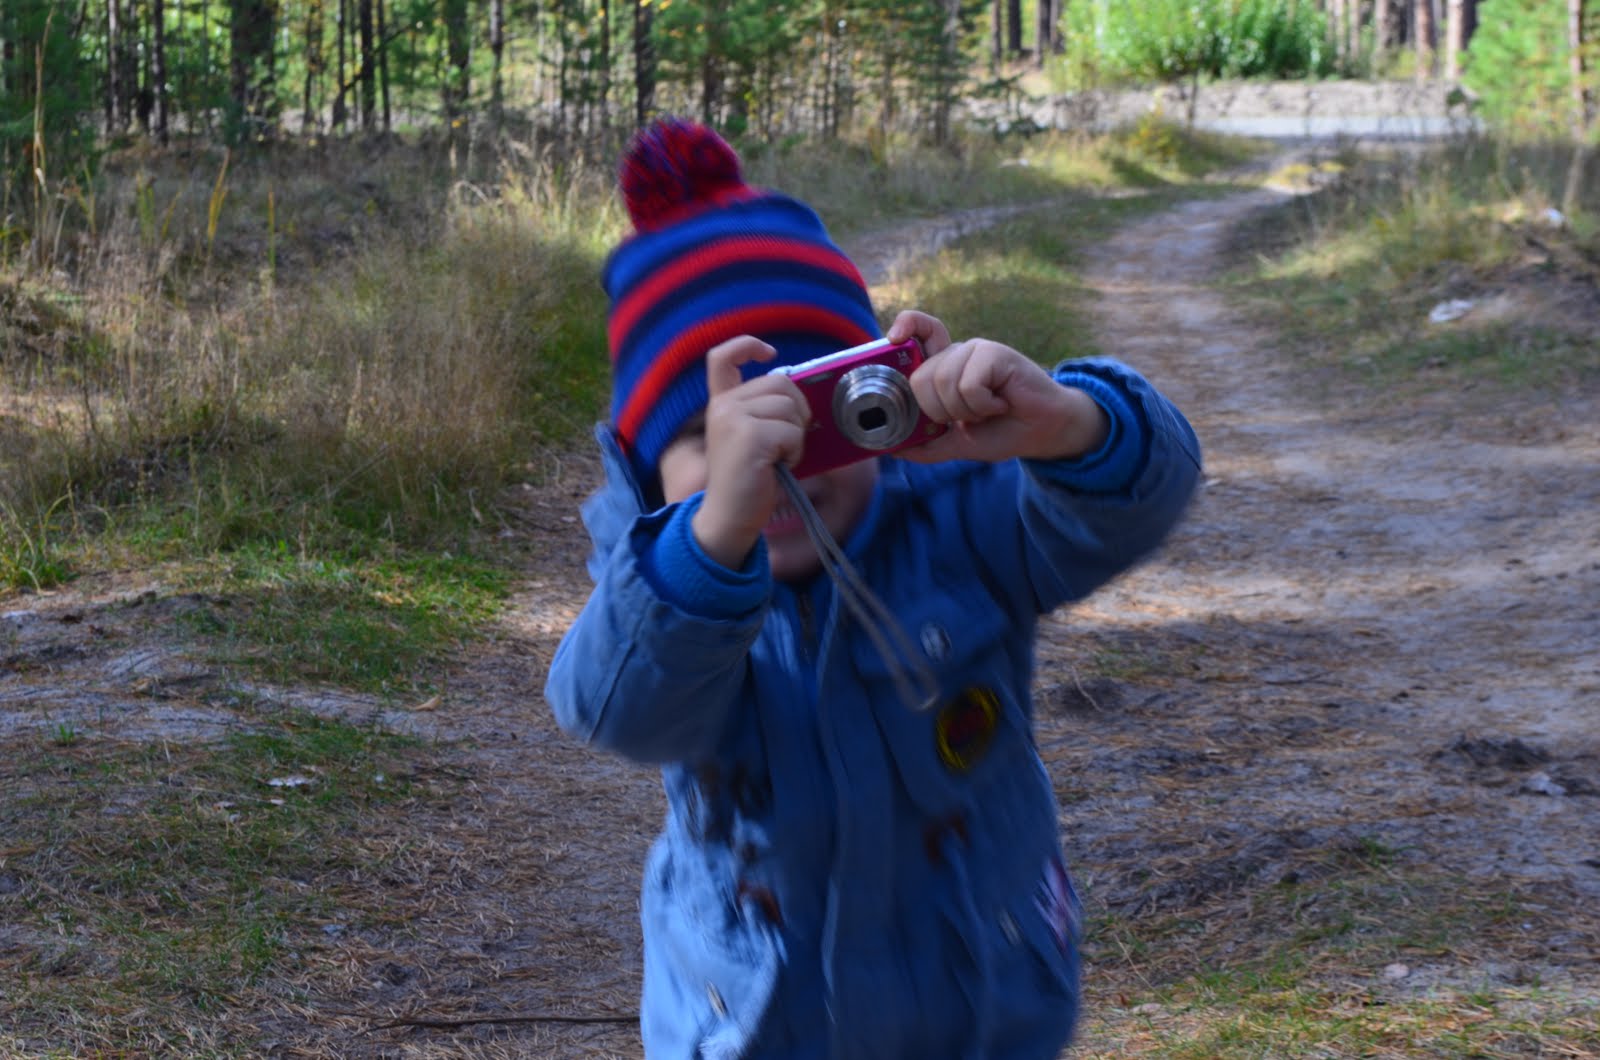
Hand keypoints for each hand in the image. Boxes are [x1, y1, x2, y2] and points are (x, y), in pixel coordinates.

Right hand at [690, 336, 810, 568]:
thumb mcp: (752, 437)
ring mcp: (733, 418)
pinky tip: (778, 466)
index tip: (769, 353)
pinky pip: (792, 431)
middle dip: (797, 411)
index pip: (722, 356)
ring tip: (779, 457)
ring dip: (796, 436)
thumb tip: (803, 396)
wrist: (730, 516)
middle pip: (781, 382)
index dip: (747, 345)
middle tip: (787, 441)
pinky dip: (795, 451)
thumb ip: (765, 411)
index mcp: (721, 403)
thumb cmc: (749, 480)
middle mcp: (722, 405)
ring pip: (790, 407)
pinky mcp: (748, 436)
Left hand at [887, 310, 1109, 464]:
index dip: (906, 326)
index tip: (894, 339)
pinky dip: (982, 405)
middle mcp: (956, 353)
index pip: (920, 331)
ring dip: (965, 411)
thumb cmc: (1000, 432)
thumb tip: (891, 449)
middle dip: (940, 411)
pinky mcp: (994, 353)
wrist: (1041, 433)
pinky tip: (1000, 404)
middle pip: (921, 378)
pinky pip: (969, 384)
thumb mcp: (956, 443)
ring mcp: (975, 350)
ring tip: (988, 410)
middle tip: (967, 417)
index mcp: (944, 367)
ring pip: (944, 383)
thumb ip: (925, 444)